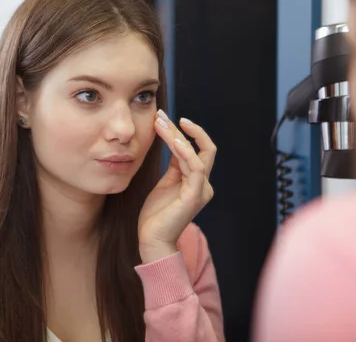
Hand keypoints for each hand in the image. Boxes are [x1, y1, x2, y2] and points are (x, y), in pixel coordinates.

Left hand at [138, 109, 216, 263]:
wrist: (152, 239)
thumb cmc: (156, 214)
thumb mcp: (165, 183)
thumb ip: (174, 165)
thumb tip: (175, 142)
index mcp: (196, 181)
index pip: (197, 150)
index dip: (183, 133)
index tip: (166, 119)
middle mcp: (203, 184)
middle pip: (203, 148)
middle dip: (184, 129)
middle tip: (162, 115)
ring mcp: (201, 190)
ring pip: (198, 154)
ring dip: (178, 136)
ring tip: (161, 123)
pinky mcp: (194, 196)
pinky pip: (195, 168)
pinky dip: (186, 152)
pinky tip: (173, 140)